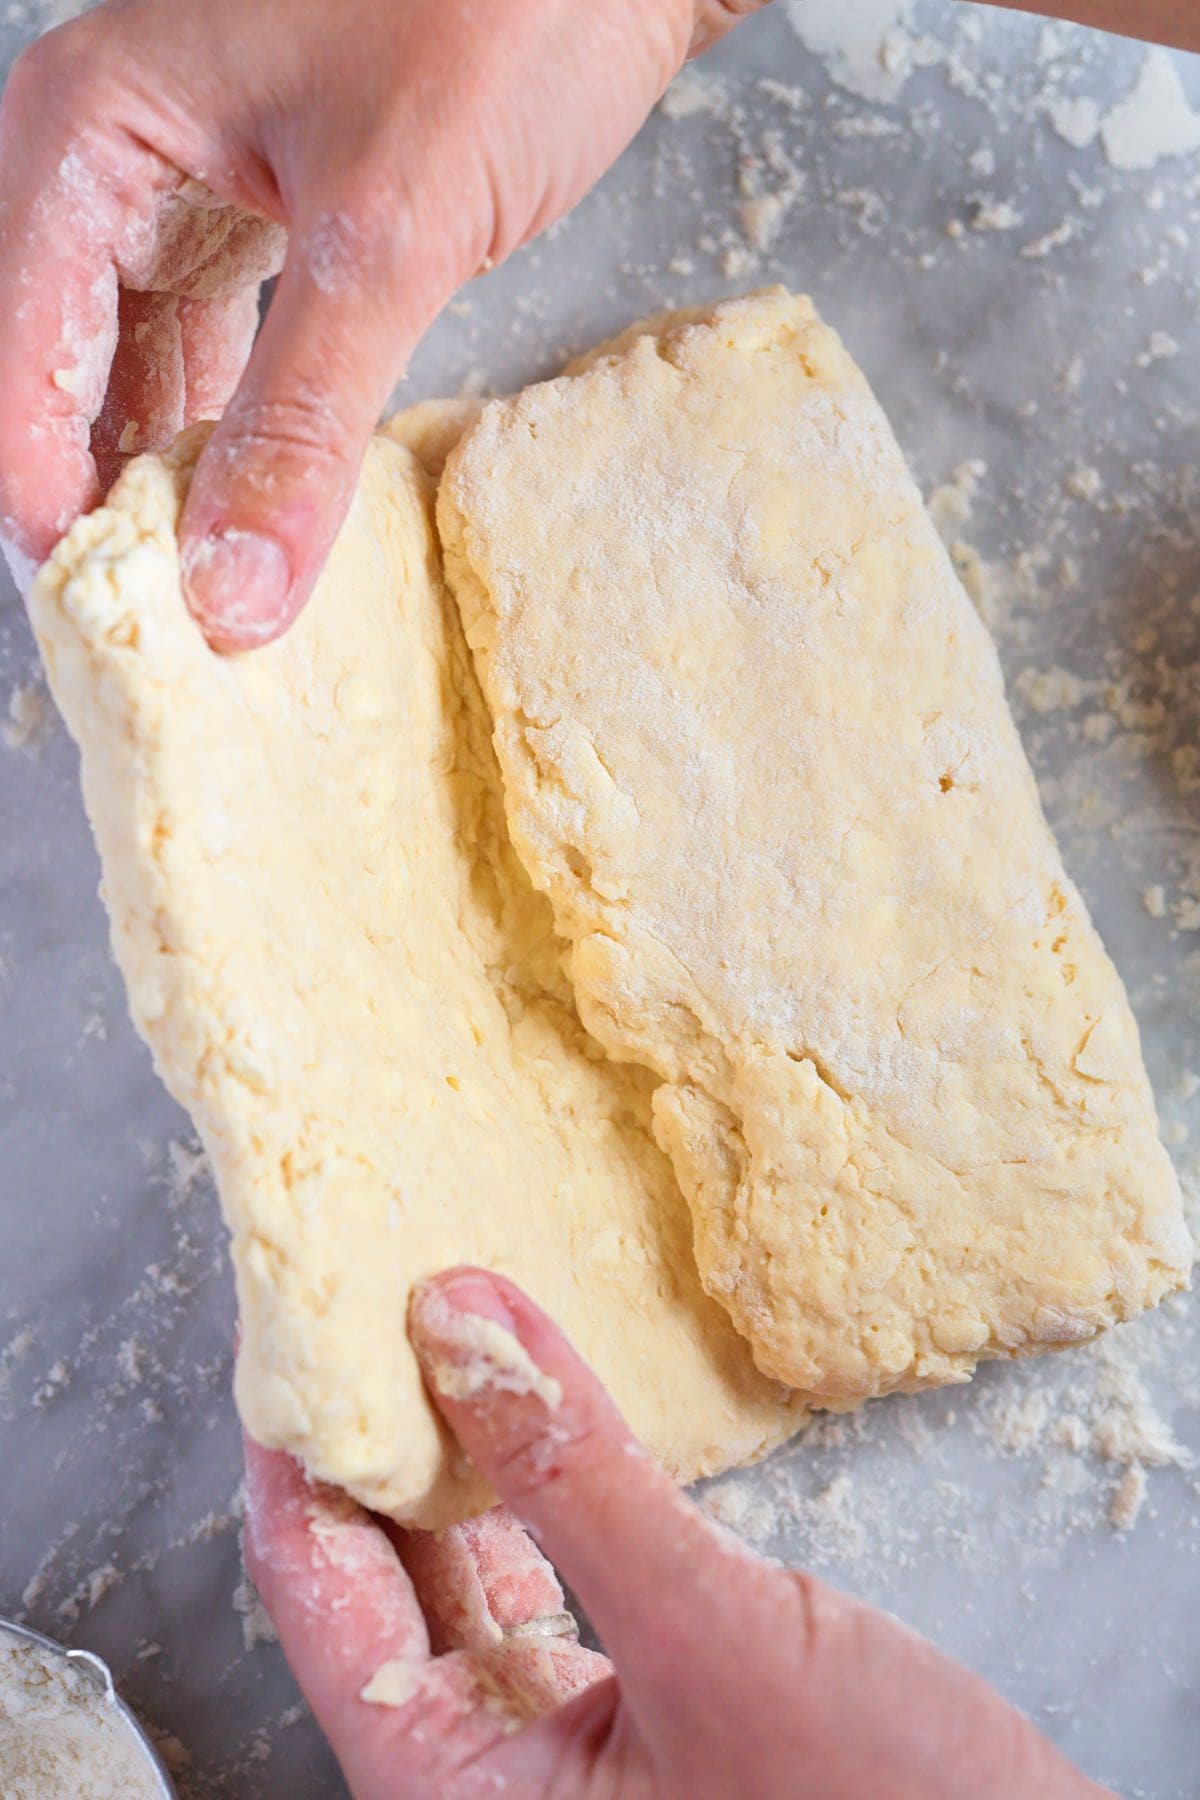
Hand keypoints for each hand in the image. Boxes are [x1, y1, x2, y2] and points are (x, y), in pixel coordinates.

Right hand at [0, 0, 761, 641]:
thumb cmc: (504, 13)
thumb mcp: (389, 232)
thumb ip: (302, 419)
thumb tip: (233, 591)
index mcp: (91, 131)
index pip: (20, 362)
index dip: (55, 506)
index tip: (125, 627)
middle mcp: (111, 157)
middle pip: (62, 376)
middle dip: (112, 506)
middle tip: (176, 632)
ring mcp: (182, 187)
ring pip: (135, 376)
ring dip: (173, 483)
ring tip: (221, 596)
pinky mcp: (259, 218)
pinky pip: (212, 355)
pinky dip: (233, 436)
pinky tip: (264, 512)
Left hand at [243, 1269, 1108, 1797]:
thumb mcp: (715, 1637)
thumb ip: (577, 1480)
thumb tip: (460, 1322)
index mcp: (457, 1798)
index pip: (320, 1601)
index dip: (297, 1456)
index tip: (297, 1325)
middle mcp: (492, 1775)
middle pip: (380, 1580)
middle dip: (371, 1438)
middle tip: (364, 1297)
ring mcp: (566, 1742)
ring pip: (467, 1570)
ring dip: (455, 1452)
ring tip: (440, 1324)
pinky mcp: (640, 1702)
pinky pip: (551, 1573)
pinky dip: (540, 1485)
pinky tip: (540, 1403)